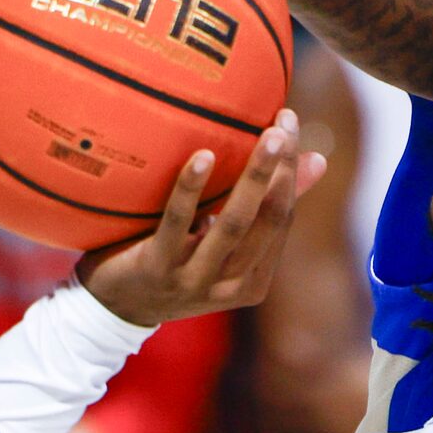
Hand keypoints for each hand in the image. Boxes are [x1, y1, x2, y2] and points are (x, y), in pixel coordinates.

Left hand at [81, 112, 322, 325]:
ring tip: (267, 135)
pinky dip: (192, 189)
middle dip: (282, 171)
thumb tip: (319, 159)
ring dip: (254, 176)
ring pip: (234, 224)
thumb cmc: (175, 262)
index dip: (292, 173)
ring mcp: (193, 282)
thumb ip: (263, 206)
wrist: (113, 308)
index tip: (289, 124)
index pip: (282, 220)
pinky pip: (178, 223)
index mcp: (252, 282)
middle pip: (267, 222)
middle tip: (284, 124)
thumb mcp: (222, 240)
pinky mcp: (156, 271)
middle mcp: (229, 287)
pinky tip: (204, 156)